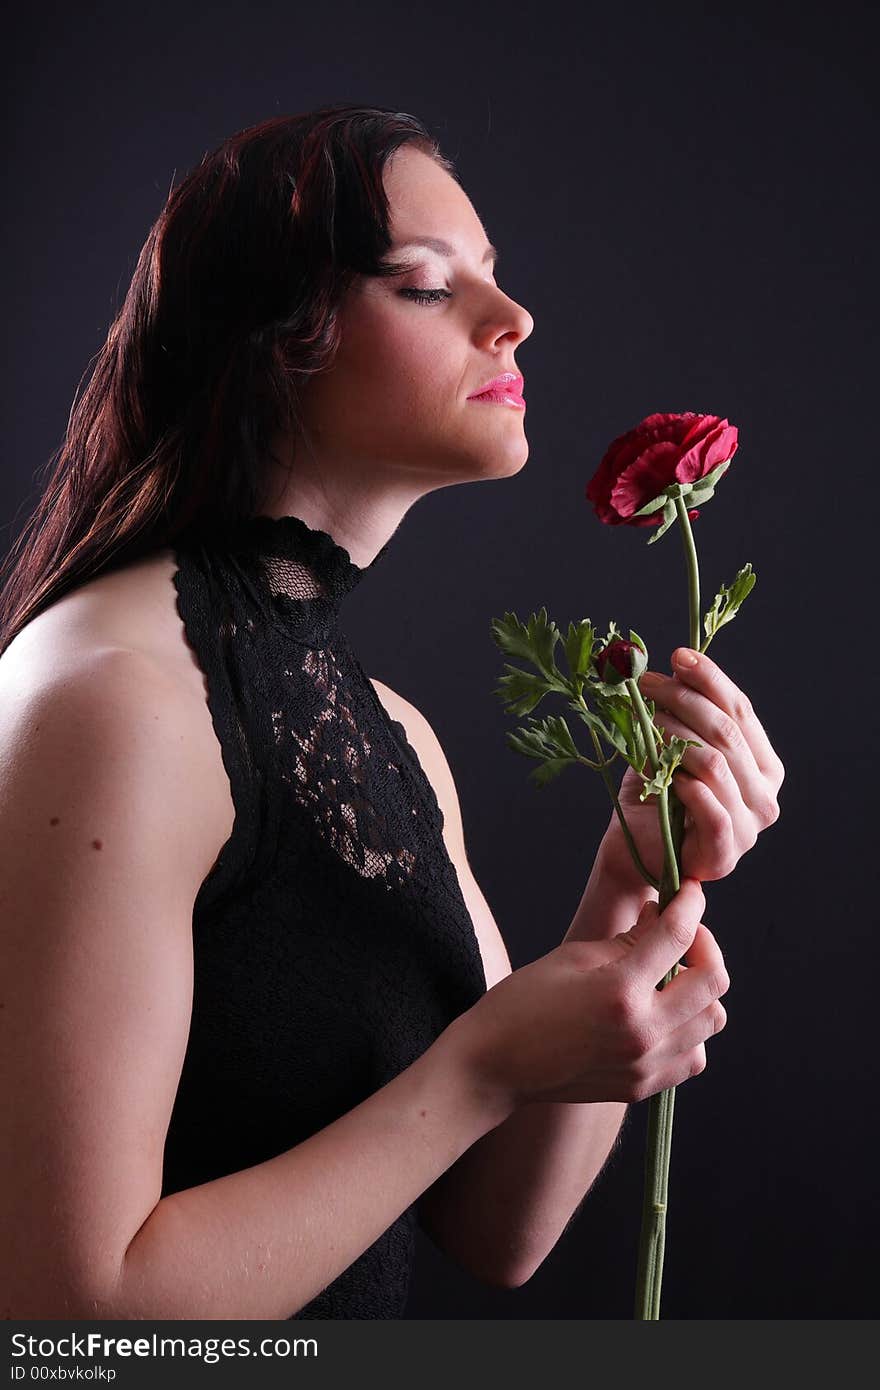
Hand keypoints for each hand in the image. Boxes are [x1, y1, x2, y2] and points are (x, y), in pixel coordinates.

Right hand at [458, 879, 727, 1107]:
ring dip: (700, 989)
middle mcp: (643, 1032)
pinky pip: (694, 1055)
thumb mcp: (573, 956)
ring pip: (712, 1018)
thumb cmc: (523, 1002)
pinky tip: (664, 1014)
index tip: (689, 890)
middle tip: (681, 931)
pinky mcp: (643, 1086)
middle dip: (704, 944)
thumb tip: (662, 916)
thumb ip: (627, 939)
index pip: (678, 935)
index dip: (689, 904)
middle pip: (713, 979)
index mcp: (620, 991)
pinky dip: (690, 1030)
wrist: (495, 1065)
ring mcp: (647, 1065)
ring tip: (671, 974)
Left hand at [601, 647, 784, 885]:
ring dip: (675, 737)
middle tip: (646, 684)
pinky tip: (664, 773)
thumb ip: (684, 713)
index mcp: (763, 765)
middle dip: (684, 700)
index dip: (711, 680)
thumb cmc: (658, 798)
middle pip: (728, 732)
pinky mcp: (725, 853)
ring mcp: (750, 827)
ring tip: (644, 723)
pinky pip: (711, 810)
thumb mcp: (672, 747)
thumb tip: (675, 662)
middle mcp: (766, 795)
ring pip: (716, 764)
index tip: (678, 655)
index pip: (742, 711)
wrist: (638, 853)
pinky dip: (686, 786)